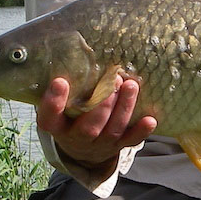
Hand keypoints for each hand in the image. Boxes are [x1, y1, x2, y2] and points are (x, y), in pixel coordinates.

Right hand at [37, 76, 156, 167]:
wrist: (80, 149)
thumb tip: (74, 51)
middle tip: (114, 80)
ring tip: (131, 85)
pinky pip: (130, 141)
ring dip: (123, 108)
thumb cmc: (69, 116)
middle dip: (102, 104)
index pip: (50, 117)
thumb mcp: (60, 105)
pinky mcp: (116, 146)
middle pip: (89, 127)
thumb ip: (67, 87)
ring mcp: (98, 144)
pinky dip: (141, 131)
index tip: (60, 81)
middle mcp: (76, 138)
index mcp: (56, 126)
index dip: (54, 102)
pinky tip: (150, 120)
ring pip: (112, 130)